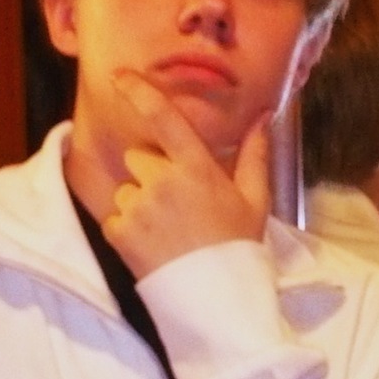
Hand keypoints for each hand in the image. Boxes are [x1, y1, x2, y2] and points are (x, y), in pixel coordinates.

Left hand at [103, 70, 270, 279]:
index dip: (138, 92)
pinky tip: (153, 245)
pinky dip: (127, 228)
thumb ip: (254, 154)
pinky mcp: (120, 233)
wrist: (217, 300)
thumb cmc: (238, 247)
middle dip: (151, 172)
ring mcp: (138, 207)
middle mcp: (162, 181)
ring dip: (138, 202)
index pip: (163, 118)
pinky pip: (115, 217)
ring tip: (166, 230)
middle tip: (176, 203)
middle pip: (139, 156)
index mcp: (196, 168)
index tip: (119, 77)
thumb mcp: (255, 199)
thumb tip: (264, 116)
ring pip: (126, 188)